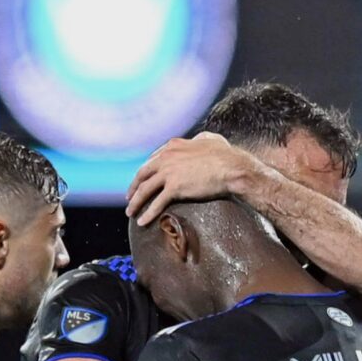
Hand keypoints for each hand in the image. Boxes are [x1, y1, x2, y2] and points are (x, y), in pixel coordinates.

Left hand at [127, 132, 262, 227]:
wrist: (231, 167)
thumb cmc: (225, 154)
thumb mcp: (210, 139)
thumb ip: (200, 139)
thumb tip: (201, 138)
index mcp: (173, 146)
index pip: (152, 160)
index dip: (145, 172)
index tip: (142, 181)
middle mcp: (166, 157)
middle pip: (143, 174)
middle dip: (134, 187)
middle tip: (129, 197)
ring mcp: (169, 172)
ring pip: (145, 189)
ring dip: (135, 202)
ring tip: (130, 212)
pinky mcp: (175, 187)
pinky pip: (156, 203)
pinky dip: (148, 213)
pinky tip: (142, 222)